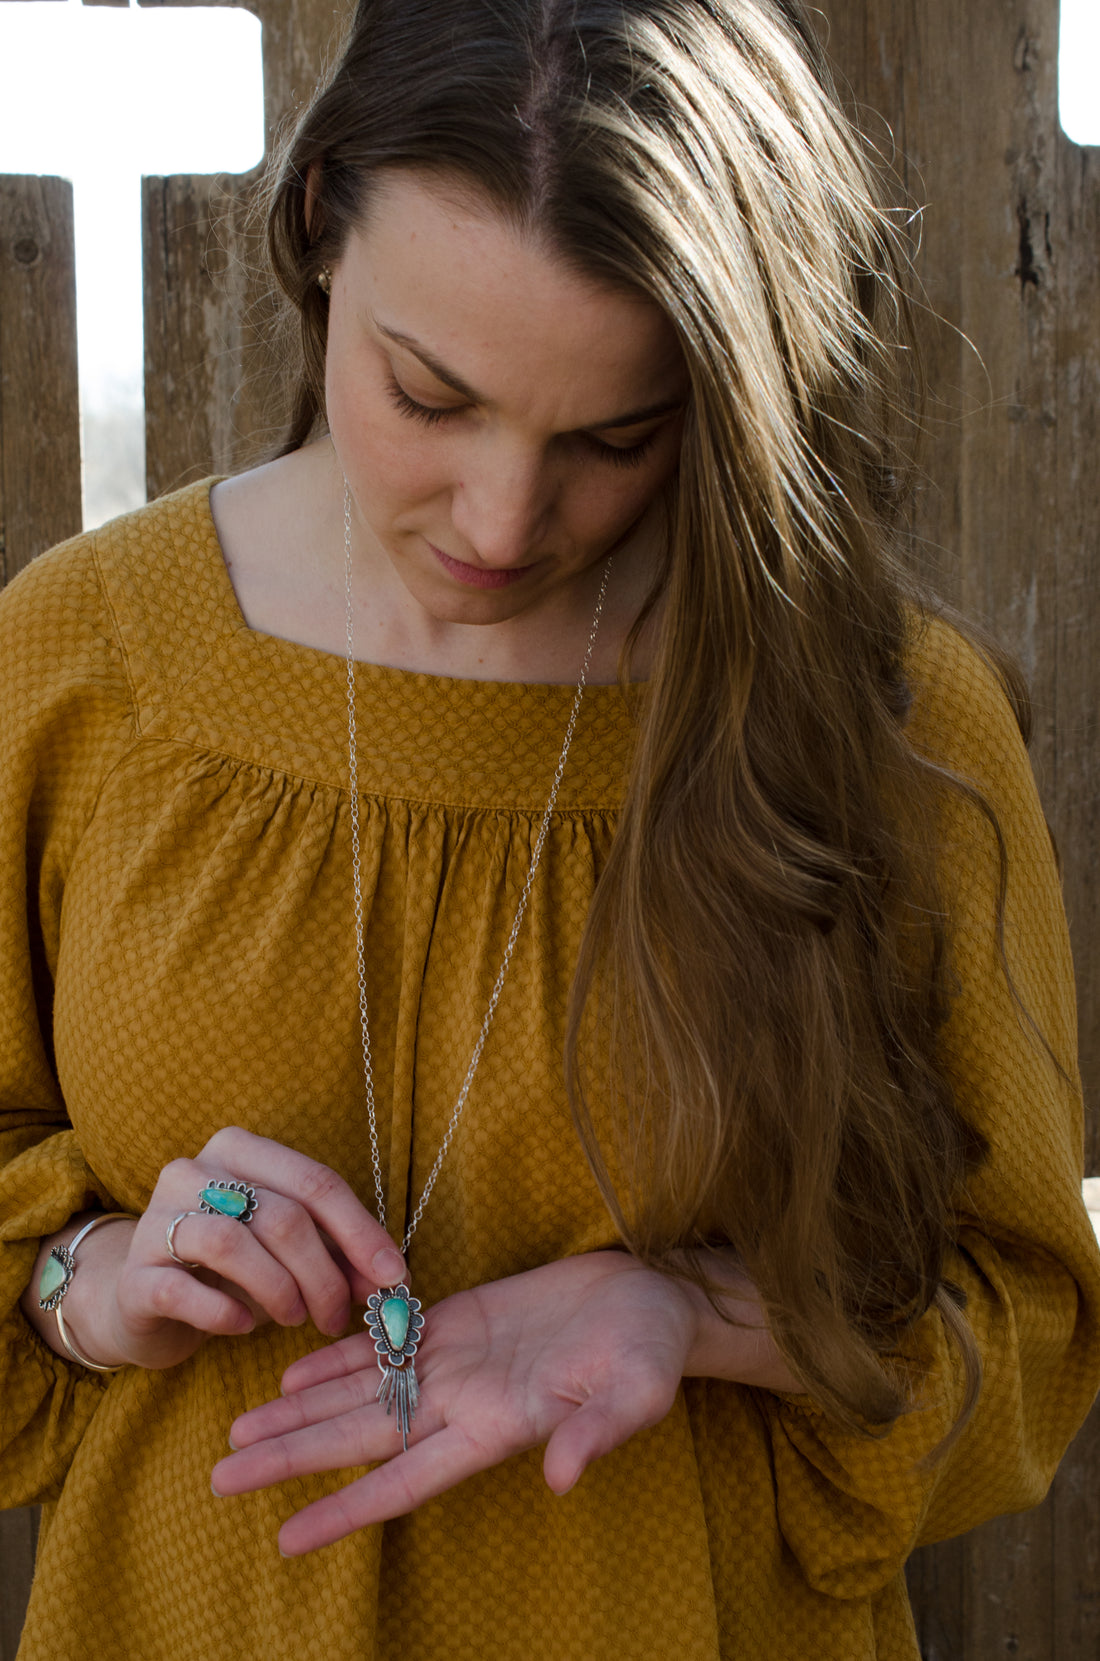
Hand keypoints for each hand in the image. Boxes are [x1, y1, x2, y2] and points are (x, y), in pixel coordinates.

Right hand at [60, 1127, 405, 1370]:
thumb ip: (335, 1253)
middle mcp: (192, 1171)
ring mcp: (155, 1219)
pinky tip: (243, 1326)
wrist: (145, 1299)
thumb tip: (391, 1279)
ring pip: (232, 1244)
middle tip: (338, 1316)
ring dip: (279, 1290)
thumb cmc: (232, 1267)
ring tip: (295, 1318)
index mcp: (239, 1150)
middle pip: (280, 1215)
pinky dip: (224, 1312)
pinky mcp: (134, 1275)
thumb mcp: (287, 1249)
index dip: (360, 1231)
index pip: (315, 1182)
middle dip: (323, 1273)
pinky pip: (184, 1289)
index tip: (393, 1276)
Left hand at [211, 1250, 706, 1555]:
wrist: (655, 1297)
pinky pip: (386, 1344)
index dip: (345, 1510)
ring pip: (361, 1393)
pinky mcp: (460, 1321)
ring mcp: (456, 1363)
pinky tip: (294, 1368)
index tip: (285, 1538)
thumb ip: (598, 1433)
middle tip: (220, 1476)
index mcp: (497, 1427)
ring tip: (239, 1430)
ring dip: (300, 1410)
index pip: (405, 1480)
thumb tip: (562, 1479)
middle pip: (360, 1438)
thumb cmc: (653, 1350)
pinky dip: (339, 1357)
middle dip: (292, 1457)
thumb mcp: (637, 1392)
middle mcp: (462, 1403)